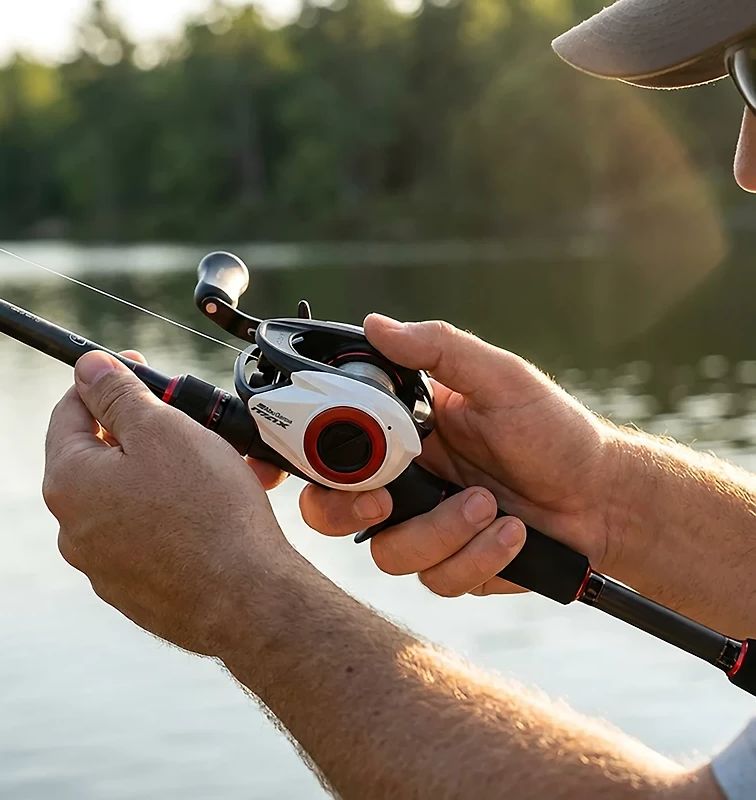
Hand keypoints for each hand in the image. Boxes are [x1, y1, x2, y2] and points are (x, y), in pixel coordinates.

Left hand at [43, 349, 294, 655]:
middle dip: (149, 429)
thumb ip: (119, 394)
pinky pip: (153, 535)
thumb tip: (89, 368)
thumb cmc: (209, 511)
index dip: (106, 381)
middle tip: (190, 418)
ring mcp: (106, 565)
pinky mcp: (139, 590)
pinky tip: (218, 508)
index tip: (139, 367)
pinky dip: (179, 513)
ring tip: (221, 464)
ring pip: (135, 496)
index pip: (70, 412)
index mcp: (70, 483)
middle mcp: (76, 529)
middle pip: (104, 456)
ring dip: (171, 471)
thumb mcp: (164, 430)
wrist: (249, 599)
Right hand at [298, 316, 621, 597]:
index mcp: (404, 433)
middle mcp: (406, 481)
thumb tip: (377, 324)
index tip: (332, 468)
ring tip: (491, 506)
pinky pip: (437, 578)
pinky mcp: (452, 564)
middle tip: (385, 505)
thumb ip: (438, 349)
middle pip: (334, 511)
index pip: (337, 448)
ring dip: (442, 533)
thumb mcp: (499, 378)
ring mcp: (427, 527)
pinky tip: (513, 534)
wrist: (602, 498)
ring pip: (389, 553)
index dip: (319, 463)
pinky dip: (477, 558)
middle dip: (349, 513)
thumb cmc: (553, 432)